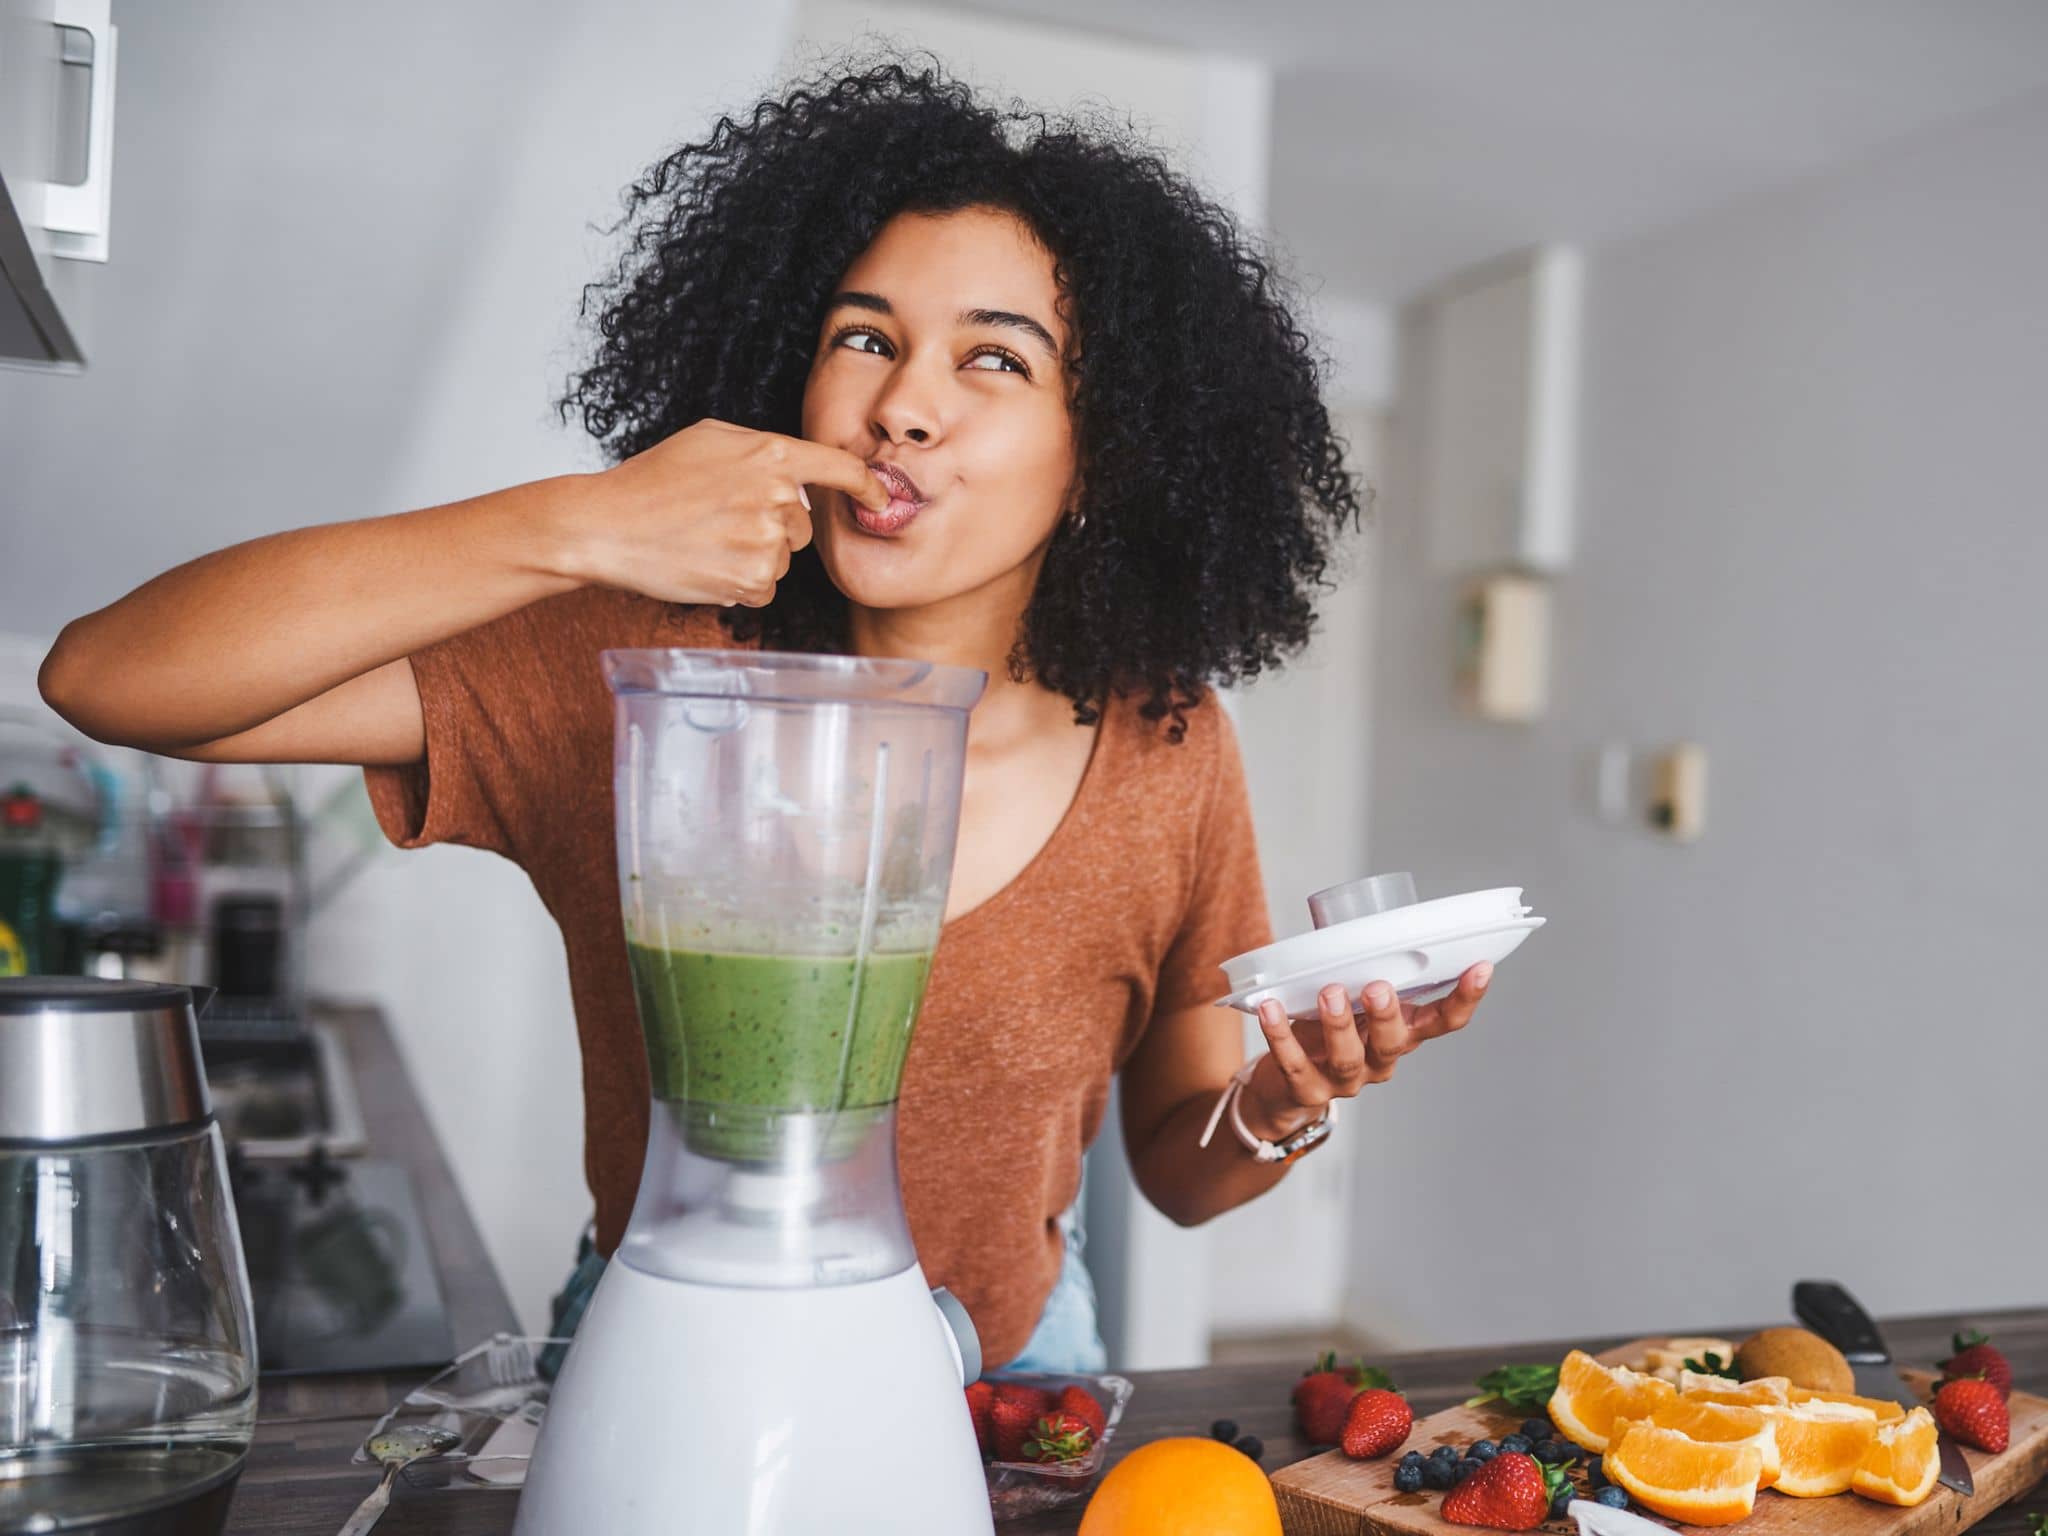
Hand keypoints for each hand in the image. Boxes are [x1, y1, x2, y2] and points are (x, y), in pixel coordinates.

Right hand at [555, 418, 890, 607]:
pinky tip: (706, 564)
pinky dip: (740, 582)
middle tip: (721, 519)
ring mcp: (766, 541)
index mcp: (771, 455)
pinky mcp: (751, 581)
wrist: (608, 526)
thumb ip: (763, 449)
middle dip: (774, 526)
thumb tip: (800, 472)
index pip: (840, 469)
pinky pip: (765, 588)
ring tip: (706, 540)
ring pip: (783, 558)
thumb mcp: (710, 439)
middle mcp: (777, 497)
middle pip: (805, 525)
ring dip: (754, 555)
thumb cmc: (653, 479)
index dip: (867, 486)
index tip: (880, 498)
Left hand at [1237, 964, 1493, 1141]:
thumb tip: (1354, 916)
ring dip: (1339, 1024)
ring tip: (1329, 992)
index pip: (1444, 1021)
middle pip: (1394, 1043)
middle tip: (1378, 987)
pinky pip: (1295, 1064)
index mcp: (1401, 1034)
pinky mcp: (1307, 1091)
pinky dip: (1281, 1035)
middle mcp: (1380, 1060)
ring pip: (1348, 1058)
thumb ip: (1359, 968)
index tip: (1480, 966)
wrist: (1285, 1088)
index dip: (1465, 998)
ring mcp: (1345, 1081)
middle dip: (1387, 1015)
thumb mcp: (1353, 999)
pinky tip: (1272, 1008)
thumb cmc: (1325, 1030)